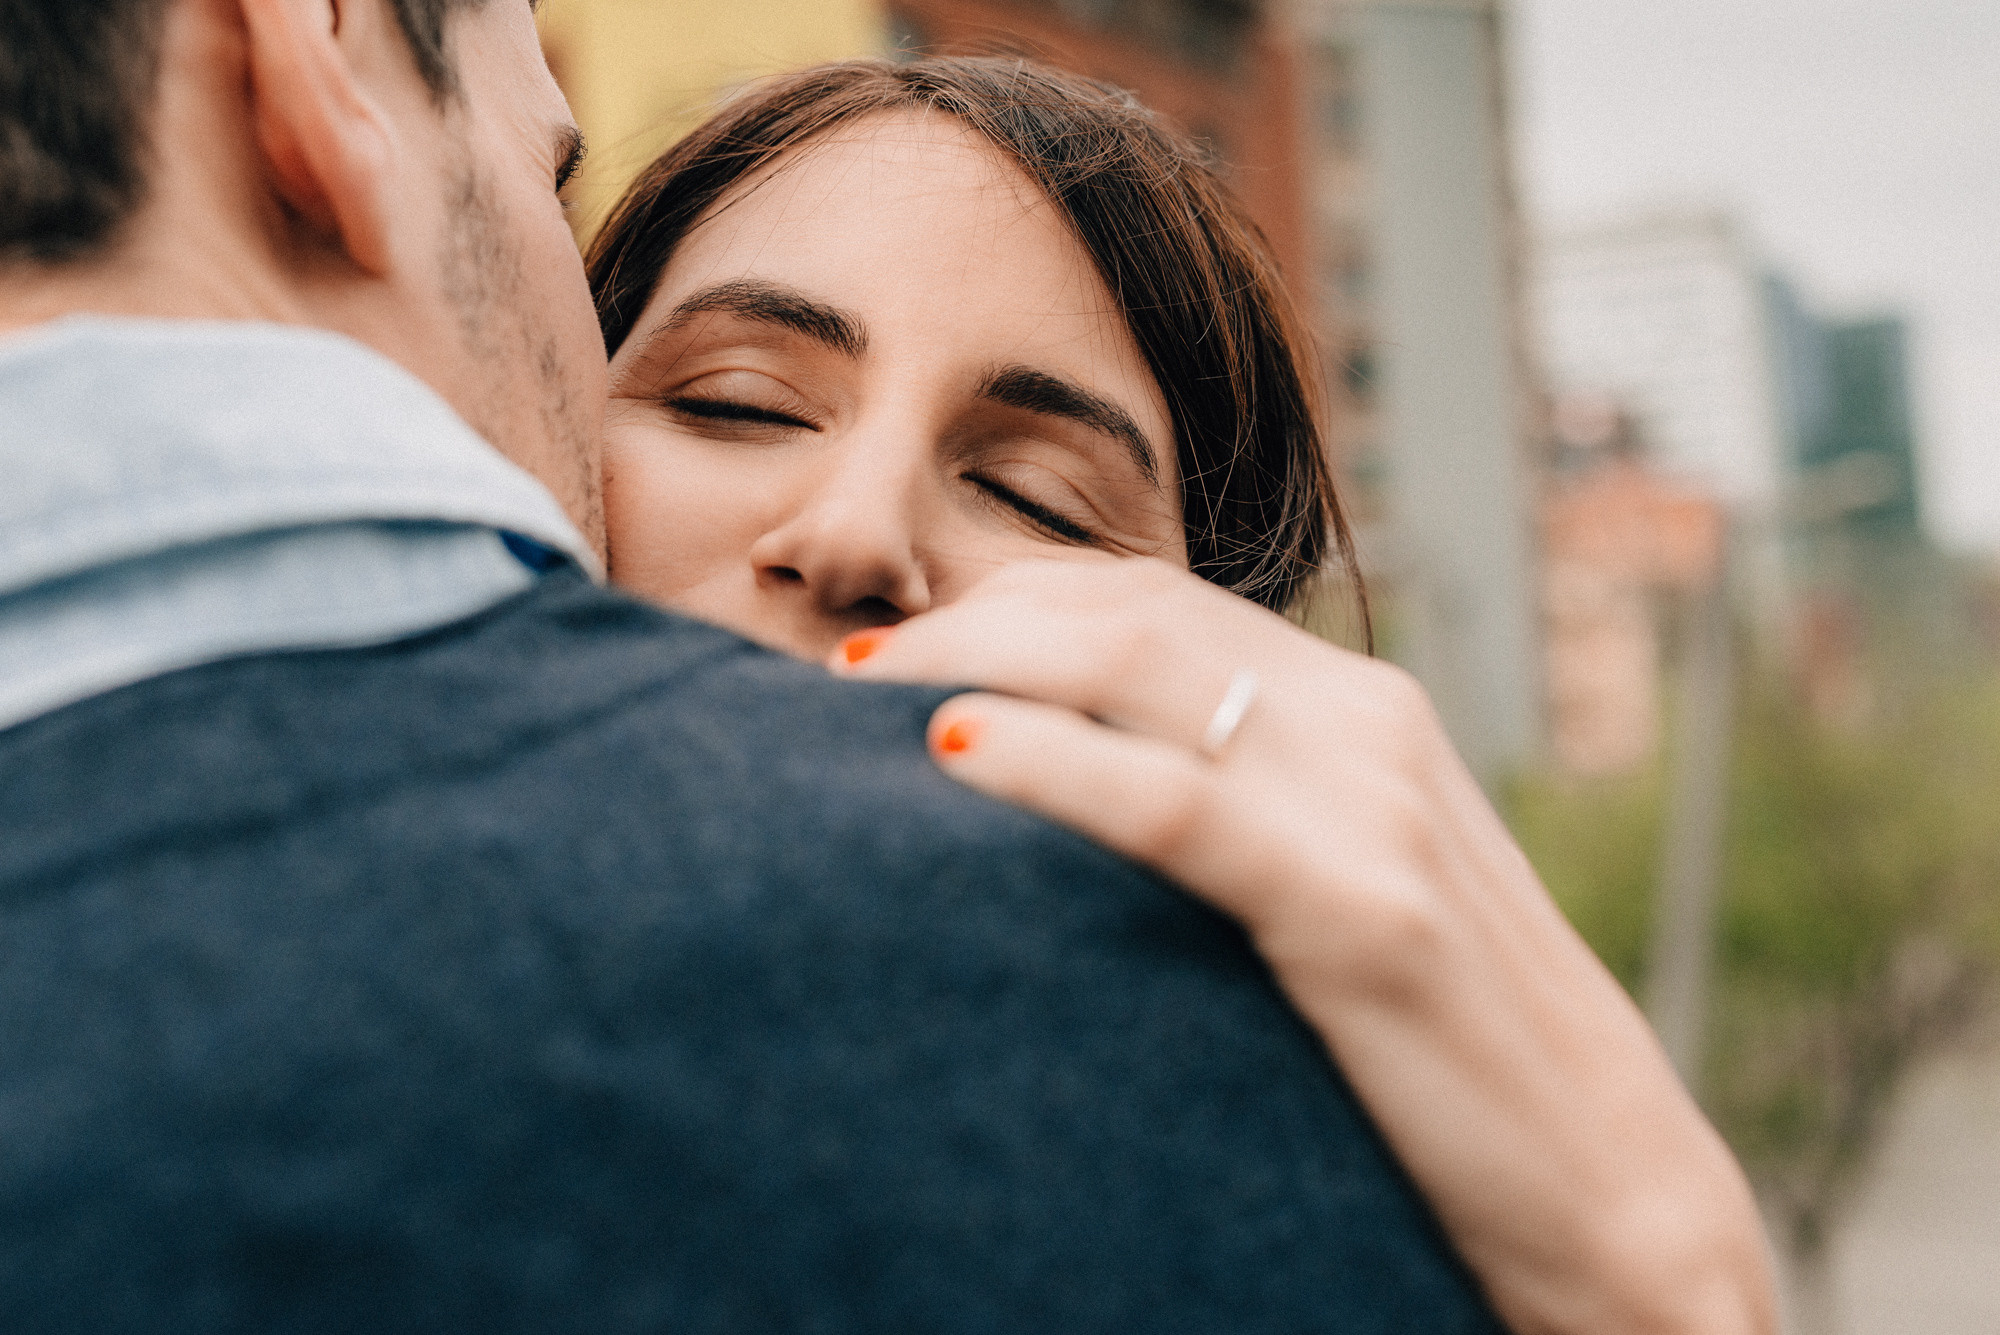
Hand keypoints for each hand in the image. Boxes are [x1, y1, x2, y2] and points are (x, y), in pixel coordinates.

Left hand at [833, 557, 1775, 1334]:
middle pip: (1125, 608)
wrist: (1609, 1184)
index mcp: (1359, 707)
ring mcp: (1373, 802)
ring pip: (1139, 666)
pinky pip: (1179, 802)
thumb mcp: (1346, 880)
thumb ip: (1245, 805)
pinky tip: (954, 758)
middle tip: (845, 667)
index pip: (1151, 598)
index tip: (898, 645)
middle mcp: (1365, 721)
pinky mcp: (1364, 905)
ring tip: (856, 696)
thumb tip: (1088, 787)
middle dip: (970, 617)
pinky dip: (1054, 764)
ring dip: (976, 661)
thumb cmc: (1446, 1045)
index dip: (1010, 599)